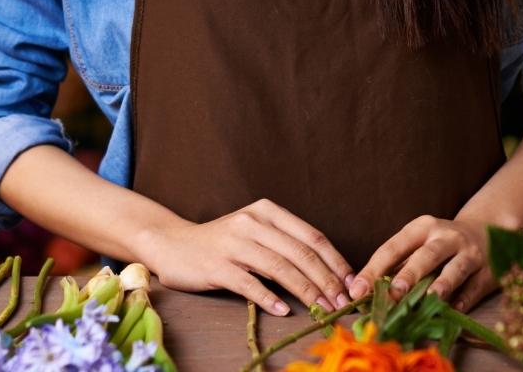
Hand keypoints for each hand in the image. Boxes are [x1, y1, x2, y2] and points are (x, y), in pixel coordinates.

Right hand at [134, 198, 354, 316]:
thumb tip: (328, 272)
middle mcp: (252, 223)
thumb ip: (285, 244)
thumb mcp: (255, 232)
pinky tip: (284, 310)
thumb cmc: (221, 242)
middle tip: (341, 303)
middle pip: (300, 253)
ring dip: (306, 292)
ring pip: (280, 268)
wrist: (172, 244)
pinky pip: (250, 284)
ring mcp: (234, 243)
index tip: (351, 284)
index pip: (312, 236)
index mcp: (267, 212)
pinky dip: (269, 298)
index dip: (335, 262)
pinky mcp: (217, 266)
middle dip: (326, 281)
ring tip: (322, 310)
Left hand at [349, 215, 496, 312]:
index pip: (394, 247)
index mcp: (422, 228)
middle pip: (426, 255)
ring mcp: (470, 253)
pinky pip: (475, 287)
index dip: (374, 268)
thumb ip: (397, 265)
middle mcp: (446, 237)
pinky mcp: (487, 271)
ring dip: (442, 283)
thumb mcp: (419, 243)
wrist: (487, 231)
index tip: (358, 290)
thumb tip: (364, 291)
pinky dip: (465, 299)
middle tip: (393, 292)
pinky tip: (454, 310)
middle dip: (409, 274)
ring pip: (455, 268)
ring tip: (430, 297)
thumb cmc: (441, 243)